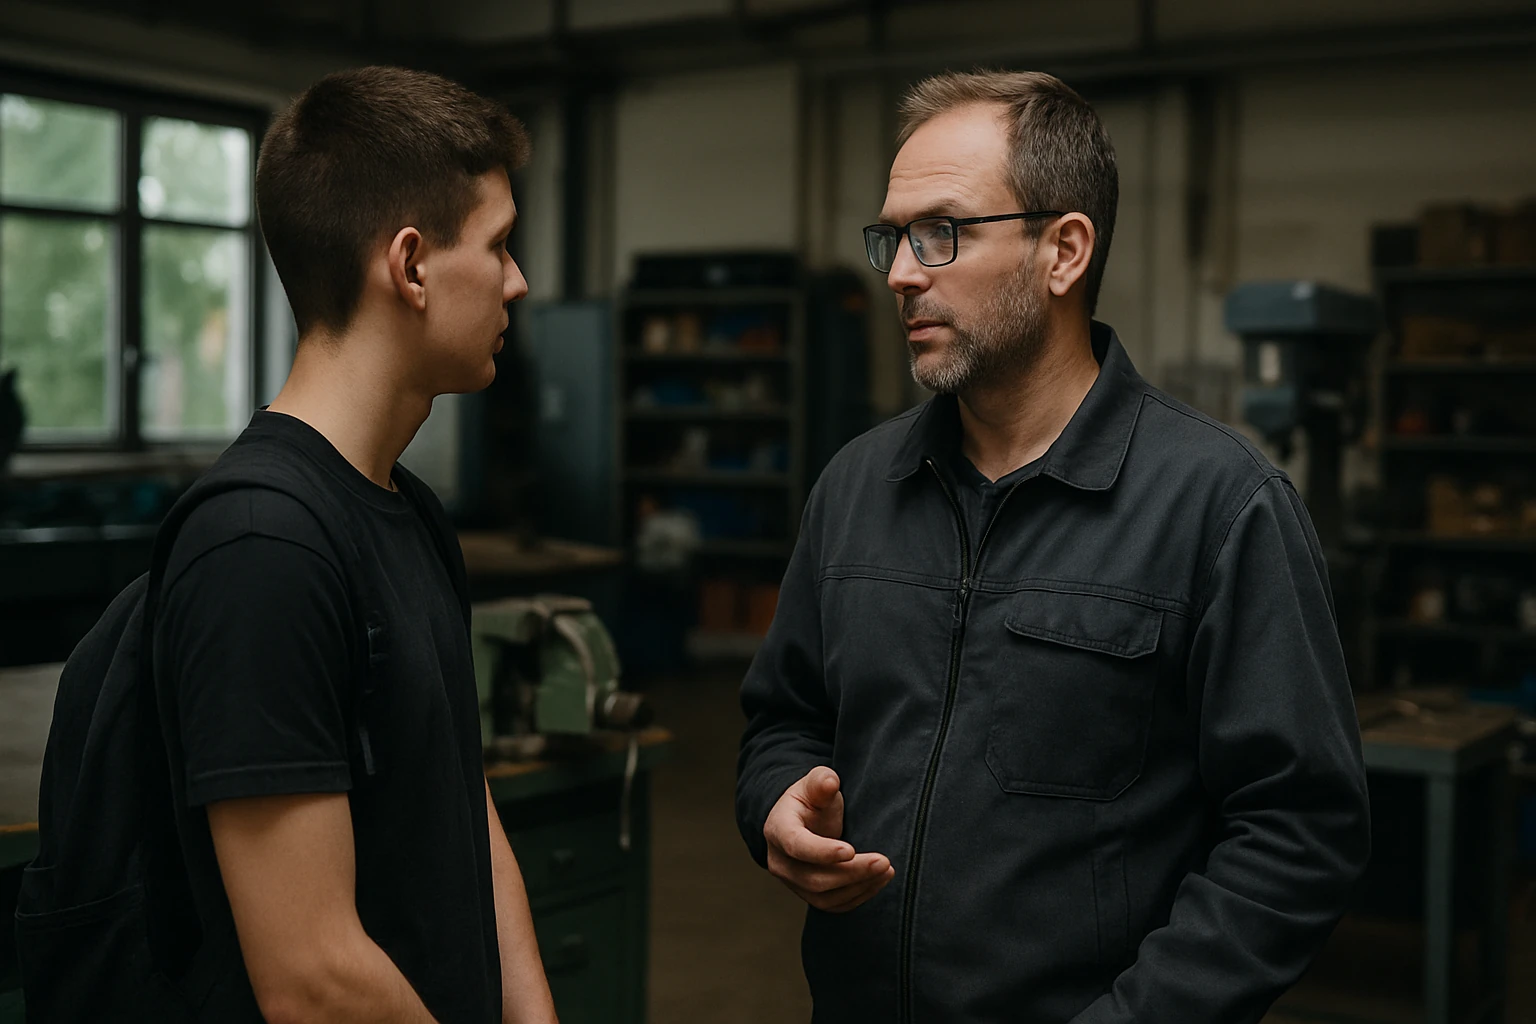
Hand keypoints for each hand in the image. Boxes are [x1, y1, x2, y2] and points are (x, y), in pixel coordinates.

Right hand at [763, 766, 893, 912]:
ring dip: (858, 886)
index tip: (851, 850)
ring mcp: (793, 882)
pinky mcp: (809, 894)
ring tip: (886, 870)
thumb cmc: (812, 799)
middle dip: (852, 873)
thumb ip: (821, 781)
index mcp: (778, 829)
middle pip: (814, 878)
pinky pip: (833, 905)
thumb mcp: (815, 783)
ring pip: (824, 897)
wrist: (804, 819)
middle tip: (883, 861)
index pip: (797, 846)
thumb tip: (830, 782)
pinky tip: (877, 881)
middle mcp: (780, 861)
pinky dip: (858, 896)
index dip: (823, 851)